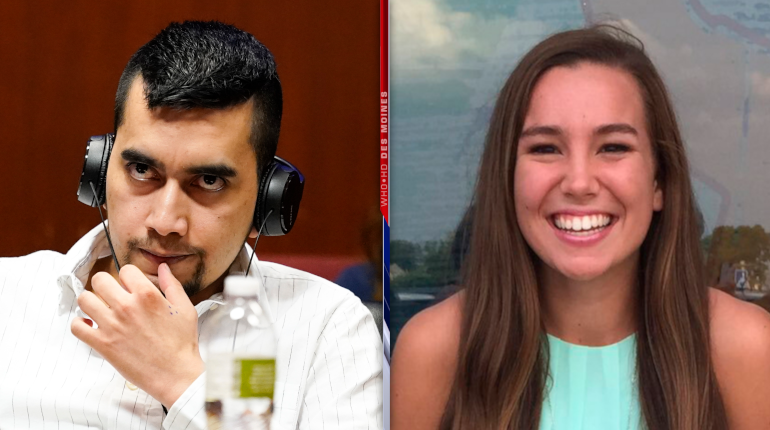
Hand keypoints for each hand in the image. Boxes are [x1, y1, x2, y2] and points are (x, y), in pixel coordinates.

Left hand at [71, 263, 203, 406]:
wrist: (175, 374)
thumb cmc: (182, 343)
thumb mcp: (185, 309)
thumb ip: (172, 285)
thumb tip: (162, 268)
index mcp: (147, 295)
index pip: (125, 270)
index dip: (129, 276)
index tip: (131, 285)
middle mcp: (126, 307)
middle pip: (99, 280)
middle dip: (106, 284)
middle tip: (112, 294)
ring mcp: (111, 325)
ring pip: (84, 300)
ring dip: (91, 301)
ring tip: (100, 308)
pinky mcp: (102, 344)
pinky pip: (76, 327)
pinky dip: (79, 324)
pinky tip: (90, 324)